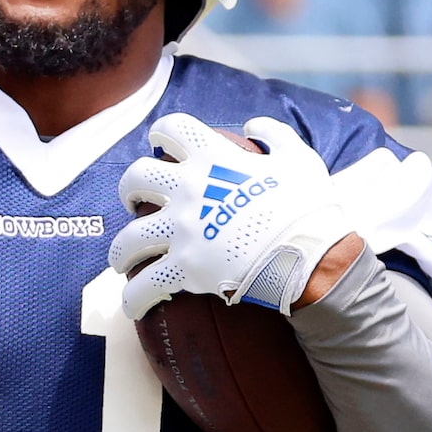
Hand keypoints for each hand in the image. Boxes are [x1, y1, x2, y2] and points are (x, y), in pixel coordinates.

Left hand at [111, 114, 351, 318]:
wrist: (311, 254)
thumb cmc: (309, 207)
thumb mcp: (298, 158)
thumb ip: (275, 135)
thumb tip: (253, 125)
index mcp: (213, 157)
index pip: (172, 128)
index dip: (160, 134)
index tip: (158, 144)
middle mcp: (188, 189)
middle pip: (135, 178)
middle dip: (129, 190)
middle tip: (136, 203)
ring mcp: (182, 229)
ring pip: (128, 237)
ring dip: (121, 251)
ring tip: (124, 261)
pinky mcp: (185, 268)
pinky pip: (144, 286)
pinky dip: (134, 299)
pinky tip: (133, 306)